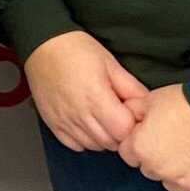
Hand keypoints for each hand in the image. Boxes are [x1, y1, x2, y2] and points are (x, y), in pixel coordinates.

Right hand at [23, 30, 148, 151]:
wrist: (42, 44)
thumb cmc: (77, 50)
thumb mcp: (110, 64)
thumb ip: (132, 88)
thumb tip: (146, 106)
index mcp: (97, 99)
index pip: (125, 131)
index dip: (132, 124)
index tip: (131, 113)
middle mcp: (79, 115)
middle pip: (110, 143)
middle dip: (120, 133)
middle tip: (119, 115)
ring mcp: (64, 121)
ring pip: (93, 146)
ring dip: (103, 137)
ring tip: (102, 119)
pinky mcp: (52, 124)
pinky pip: (74, 145)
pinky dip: (84, 140)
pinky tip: (86, 124)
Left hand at [118, 84, 189, 190]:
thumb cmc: (184, 102)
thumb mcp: (149, 99)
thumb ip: (131, 112)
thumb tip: (124, 117)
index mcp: (140, 149)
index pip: (128, 154)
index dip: (139, 142)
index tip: (152, 135)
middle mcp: (157, 170)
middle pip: (148, 169)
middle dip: (156, 158)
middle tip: (174, 142)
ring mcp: (182, 183)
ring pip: (170, 184)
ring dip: (175, 174)